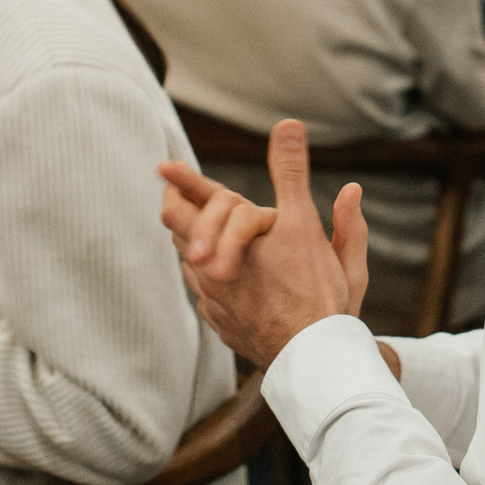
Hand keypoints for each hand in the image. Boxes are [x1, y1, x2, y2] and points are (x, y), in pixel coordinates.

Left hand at [155, 121, 368, 366]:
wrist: (312, 359)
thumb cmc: (320, 294)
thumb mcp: (308, 226)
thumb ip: (294, 175)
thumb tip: (288, 124)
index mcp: (243, 238)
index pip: (210, 198)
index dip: (185, 178)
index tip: (164, 165)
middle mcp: (216, 265)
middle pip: (178, 224)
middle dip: (178, 202)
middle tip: (174, 190)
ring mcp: (211, 295)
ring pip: (185, 256)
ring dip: (189, 236)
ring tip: (194, 223)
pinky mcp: (216, 318)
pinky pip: (197, 286)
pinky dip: (202, 269)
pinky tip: (214, 267)